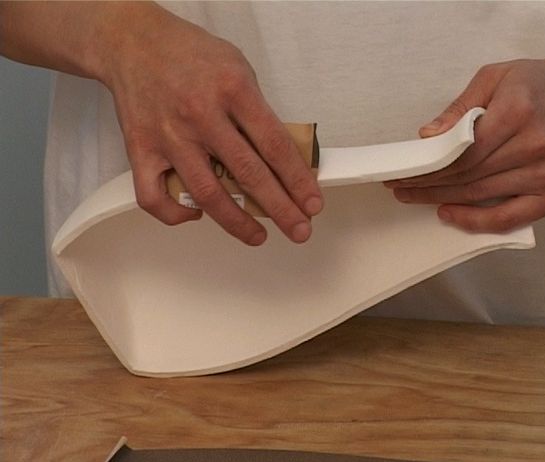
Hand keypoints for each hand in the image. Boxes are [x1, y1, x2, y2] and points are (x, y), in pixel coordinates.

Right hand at [101, 4, 322, 244]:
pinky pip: (153, 197)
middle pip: (248, 174)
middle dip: (281, 209)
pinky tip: (196, 215)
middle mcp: (201, 115)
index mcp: (233, 90)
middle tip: (300, 230)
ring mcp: (169, 136)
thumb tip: (281, 155)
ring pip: (206, 192)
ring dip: (237, 222)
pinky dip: (174, 215)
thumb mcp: (239, 68)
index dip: (298, 180)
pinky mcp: (140, 150)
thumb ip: (258, 110)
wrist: (133, 43)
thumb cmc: (191, 54)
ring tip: (258, 236)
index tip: (312, 203)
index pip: (275, 145)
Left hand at [385, 56, 544, 231]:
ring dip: (442, 199)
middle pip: (467, 176)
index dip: (428, 167)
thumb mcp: (494, 77)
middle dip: (428, 184)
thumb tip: (428, 136)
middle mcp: (535, 145)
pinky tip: (450, 213)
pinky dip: (476, 222)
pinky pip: (508, 218)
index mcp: (518, 112)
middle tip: (401, 186)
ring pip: (480, 196)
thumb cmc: (536, 85)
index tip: (403, 172)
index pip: (462, 151)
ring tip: (416, 197)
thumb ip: (459, 107)